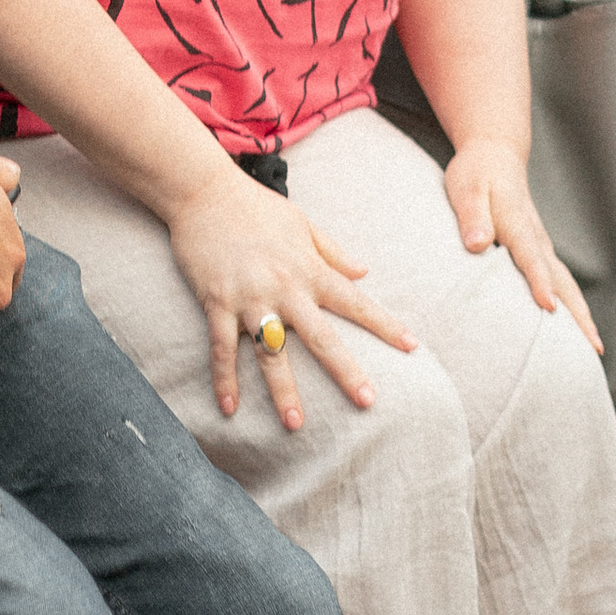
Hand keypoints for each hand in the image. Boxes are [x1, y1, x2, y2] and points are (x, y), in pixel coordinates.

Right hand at [166, 173, 415, 434]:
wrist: (202, 190)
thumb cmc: (255, 206)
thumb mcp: (302, 223)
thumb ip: (333, 252)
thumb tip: (364, 272)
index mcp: (309, 268)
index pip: (354, 301)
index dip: (385, 325)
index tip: (412, 348)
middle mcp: (284, 286)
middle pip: (321, 337)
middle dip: (345, 370)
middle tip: (368, 401)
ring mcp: (248, 297)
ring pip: (270, 352)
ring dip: (283, 390)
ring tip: (295, 424)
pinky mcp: (216, 301)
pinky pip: (222, 348)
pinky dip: (224, 379)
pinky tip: (229, 408)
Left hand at [442, 136, 601, 352]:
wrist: (495, 154)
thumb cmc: (477, 173)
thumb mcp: (467, 188)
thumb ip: (472, 216)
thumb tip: (477, 244)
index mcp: (518, 225)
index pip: (530, 259)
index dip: (539, 283)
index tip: (549, 307)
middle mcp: (537, 239)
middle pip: (562, 280)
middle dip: (578, 314)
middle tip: (594, 347)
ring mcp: (542, 246)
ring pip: (566, 284)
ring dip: (581, 315)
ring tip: (595, 348)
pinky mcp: (539, 250)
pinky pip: (559, 281)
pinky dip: (571, 305)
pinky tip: (574, 327)